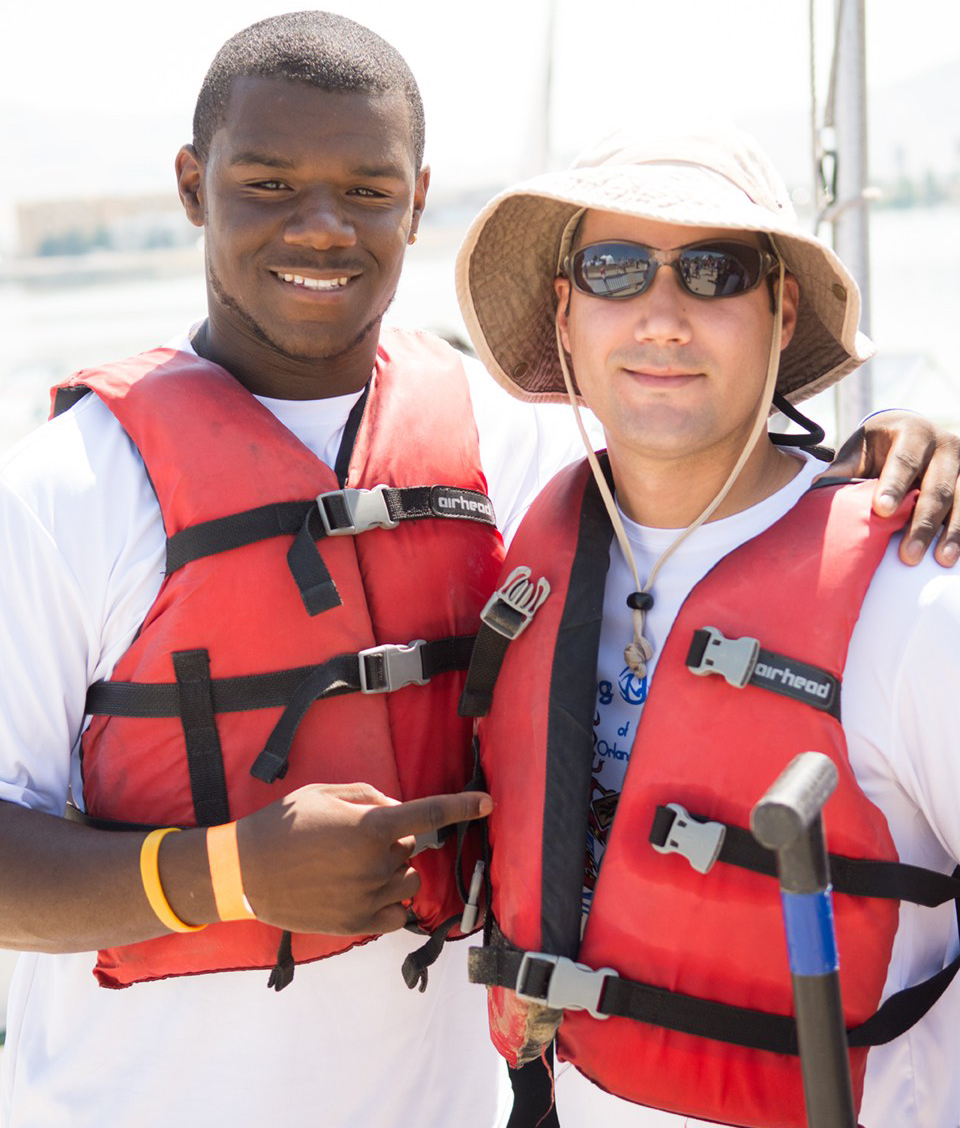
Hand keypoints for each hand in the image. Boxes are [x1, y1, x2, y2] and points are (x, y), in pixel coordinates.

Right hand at [236, 782, 491, 936]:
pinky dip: (386, 902)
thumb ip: (369, 797)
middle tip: (351, 840)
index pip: (428, 815)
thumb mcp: (324, 793)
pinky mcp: (358, 925)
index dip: (460, 806)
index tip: (487, 802)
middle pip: (409, 848)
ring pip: (405, 880)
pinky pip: (395, 913)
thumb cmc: (284, 825)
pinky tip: (358, 892)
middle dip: (390, 841)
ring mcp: (368, 898)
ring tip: (348, 867)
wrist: (244, 872)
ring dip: (389, 871)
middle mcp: (376, 864)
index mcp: (370, 827)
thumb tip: (398, 809)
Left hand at [819, 410, 959, 565]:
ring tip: (940, 560)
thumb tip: (819, 485)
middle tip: (908, 554)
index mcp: (913, 432)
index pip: (904, 461)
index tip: (882, 511)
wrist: (913, 433)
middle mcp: (945, 446)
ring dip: (950, 533)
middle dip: (922, 522)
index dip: (894, 486)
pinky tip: (954, 554)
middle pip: (936, 487)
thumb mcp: (860, 449)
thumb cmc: (879, 446)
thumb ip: (845, 467)